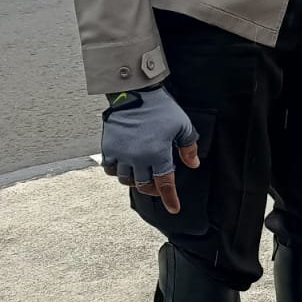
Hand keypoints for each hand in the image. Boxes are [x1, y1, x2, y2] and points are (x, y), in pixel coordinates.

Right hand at [100, 86, 200, 214]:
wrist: (134, 92)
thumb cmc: (161, 108)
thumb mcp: (182, 125)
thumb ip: (188, 147)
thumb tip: (193, 164)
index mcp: (158, 154)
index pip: (165, 184)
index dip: (170, 198)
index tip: (174, 209)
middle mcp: (138, 158)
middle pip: (144, 185)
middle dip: (153, 188)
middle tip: (157, 185)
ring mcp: (121, 153)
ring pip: (126, 180)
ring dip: (135, 180)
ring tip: (141, 173)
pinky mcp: (108, 147)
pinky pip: (110, 169)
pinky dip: (117, 171)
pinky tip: (124, 165)